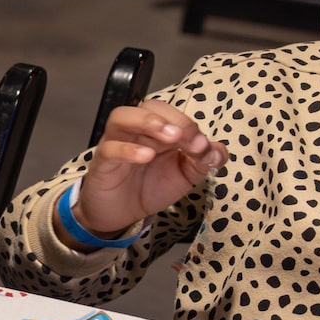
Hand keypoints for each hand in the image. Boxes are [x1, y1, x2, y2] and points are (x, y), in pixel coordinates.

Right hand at [74, 99, 223, 241]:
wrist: (120, 213)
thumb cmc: (149, 187)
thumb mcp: (184, 175)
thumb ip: (203, 160)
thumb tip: (218, 151)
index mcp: (158, 130)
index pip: (172, 113)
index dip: (189, 125)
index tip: (202, 147)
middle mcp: (136, 131)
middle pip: (149, 107)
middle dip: (173, 119)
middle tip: (187, 139)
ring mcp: (116, 143)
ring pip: (122, 117)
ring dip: (147, 122)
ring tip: (169, 136)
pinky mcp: (102, 162)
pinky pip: (110, 149)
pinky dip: (128, 150)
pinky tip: (146, 156)